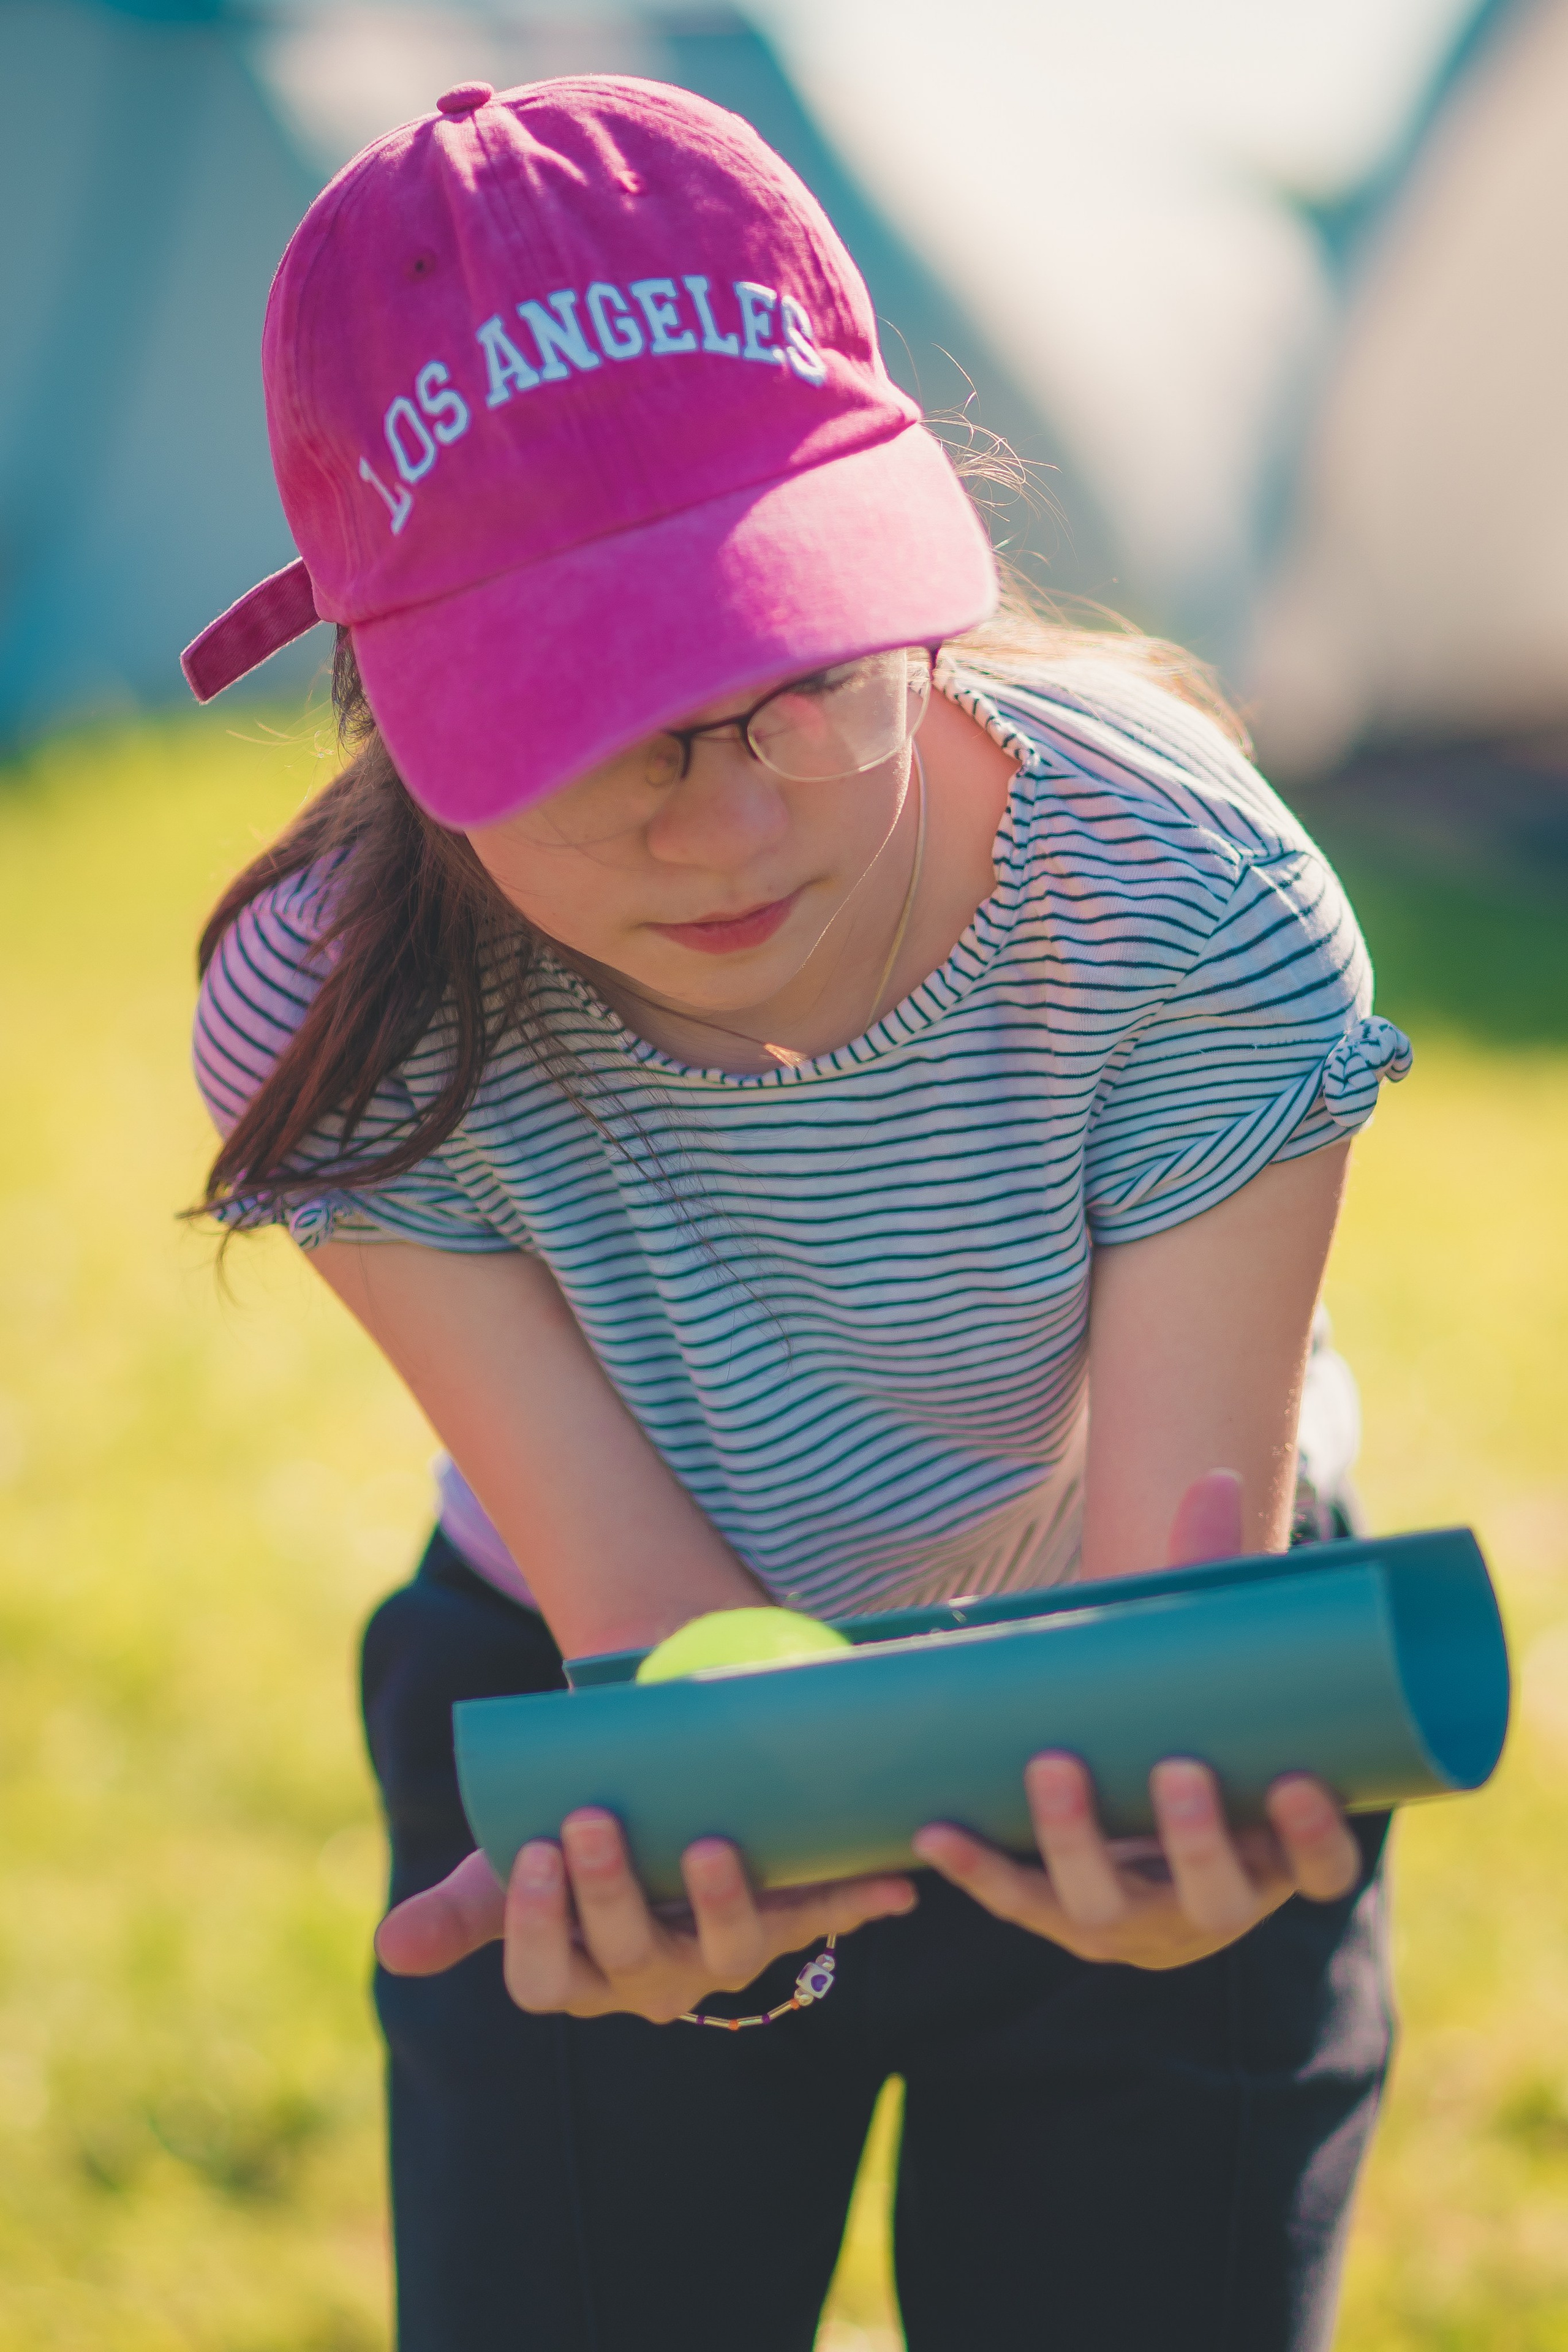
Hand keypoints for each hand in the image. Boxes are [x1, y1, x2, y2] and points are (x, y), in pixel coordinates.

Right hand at [376, 1812, 915, 2021]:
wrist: (651, 1814)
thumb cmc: (568, 1850)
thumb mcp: (506, 1872)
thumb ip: (459, 1910)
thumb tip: (392, 1951)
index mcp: (577, 1973)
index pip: (546, 1977)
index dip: (538, 1926)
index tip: (532, 1854)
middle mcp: (653, 1979)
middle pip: (629, 1957)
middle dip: (611, 1892)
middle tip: (593, 1818)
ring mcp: (721, 1951)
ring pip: (725, 1948)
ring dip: (724, 1901)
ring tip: (713, 1843)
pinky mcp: (783, 1917)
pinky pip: (821, 1915)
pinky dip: (859, 1900)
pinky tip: (895, 1885)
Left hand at [910, 1469, 1363, 1969]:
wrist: (1126, 1790)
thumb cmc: (1189, 1719)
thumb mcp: (1207, 1666)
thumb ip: (1212, 1581)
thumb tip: (1217, 1480)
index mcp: (1278, 1849)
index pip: (1322, 1866)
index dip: (1316, 1835)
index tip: (1300, 1780)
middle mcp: (1216, 1900)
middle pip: (1215, 1893)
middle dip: (1195, 1838)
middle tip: (1177, 1771)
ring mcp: (1135, 1920)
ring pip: (1108, 1906)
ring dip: (1077, 1842)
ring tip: (1053, 1764)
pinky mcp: (1061, 1918)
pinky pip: (1018, 1903)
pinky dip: (979, 1871)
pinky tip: (936, 1832)